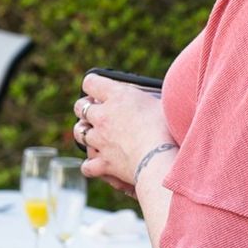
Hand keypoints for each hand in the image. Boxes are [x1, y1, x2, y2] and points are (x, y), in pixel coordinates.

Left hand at [73, 73, 170, 191]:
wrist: (161, 158)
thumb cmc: (168, 128)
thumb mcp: (163, 104)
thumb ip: (153, 98)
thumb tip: (160, 97)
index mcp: (118, 96)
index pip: (91, 82)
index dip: (92, 83)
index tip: (96, 87)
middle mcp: (103, 116)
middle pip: (80, 107)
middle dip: (84, 108)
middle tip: (94, 111)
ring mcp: (100, 140)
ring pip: (79, 133)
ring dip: (84, 132)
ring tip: (92, 134)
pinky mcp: (103, 163)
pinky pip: (87, 165)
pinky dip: (90, 165)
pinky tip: (97, 164)